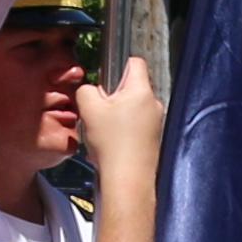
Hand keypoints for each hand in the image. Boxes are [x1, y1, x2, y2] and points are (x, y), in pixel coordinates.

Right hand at [72, 55, 164, 184]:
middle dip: (111, 96)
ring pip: (130, 108)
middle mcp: (153, 104)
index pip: (134, 62)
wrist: (127, 179)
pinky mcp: (152, 138)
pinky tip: (109, 145)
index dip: (117, 66)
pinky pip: (133, 126)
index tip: (105, 80)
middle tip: (99, 112)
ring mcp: (155, 122)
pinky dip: (120, 131)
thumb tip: (90, 89)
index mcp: (141, 90)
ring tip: (103, 132)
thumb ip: (86, 89)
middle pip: (130, 87)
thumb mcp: (89, 108)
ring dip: (113, 116)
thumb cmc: (112, 143)